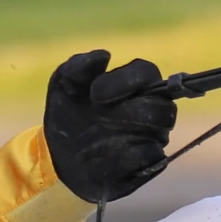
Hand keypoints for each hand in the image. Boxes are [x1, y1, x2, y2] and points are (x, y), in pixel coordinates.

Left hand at [43, 49, 176, 203]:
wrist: (58, 155)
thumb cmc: (67, 112)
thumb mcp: (62, 85)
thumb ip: (79, 66)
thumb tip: (104, 55)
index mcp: (134, 84)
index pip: (147, 73)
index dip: (126, 80)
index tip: (94, 94)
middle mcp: (151, 109)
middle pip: (162, 107)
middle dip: (128, 114)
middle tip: (97, 119)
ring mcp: (153, 139)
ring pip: (159, 134)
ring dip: (120, 138)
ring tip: (87, 141)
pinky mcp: (148, 166)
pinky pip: (146, 162)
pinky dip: (115, 161)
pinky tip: (90, 162)